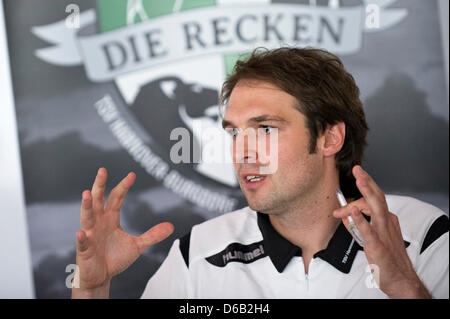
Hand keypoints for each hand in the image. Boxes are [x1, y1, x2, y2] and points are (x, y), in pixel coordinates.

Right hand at [73, 168, 173, 294]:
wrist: (102, 276)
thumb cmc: (115, 258)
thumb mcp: (138, 245)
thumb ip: (152, 235)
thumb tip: (170, 226)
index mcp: (110, 218)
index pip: (116, 198)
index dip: (124, 186)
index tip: (132, 175)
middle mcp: (99, 222)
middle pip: (98, 200)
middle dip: (100, 185)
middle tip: (102, 171)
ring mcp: (90, 234)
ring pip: (87, 217)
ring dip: (86, 206)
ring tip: (87, 193)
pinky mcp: (85, 250)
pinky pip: (83, 242)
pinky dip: (82, 238)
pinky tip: (81, 233)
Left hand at [333, 165, 430, 298]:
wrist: (400, 278)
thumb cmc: (387, 257)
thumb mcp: (373, 236)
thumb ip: (359, 224)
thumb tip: (345, 214)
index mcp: (386, 219)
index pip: (375, 198)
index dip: (365, 186)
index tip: (356, 174)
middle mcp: (386, 222)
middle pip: (377, 198)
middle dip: (367, 181)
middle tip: (357, 169)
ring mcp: (383, 233)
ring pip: (376, 209)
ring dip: (367, 193)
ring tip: (359, 181)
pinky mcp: (377, 245)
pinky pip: (368, 231)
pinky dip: (360, 220)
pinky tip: (353, 212)